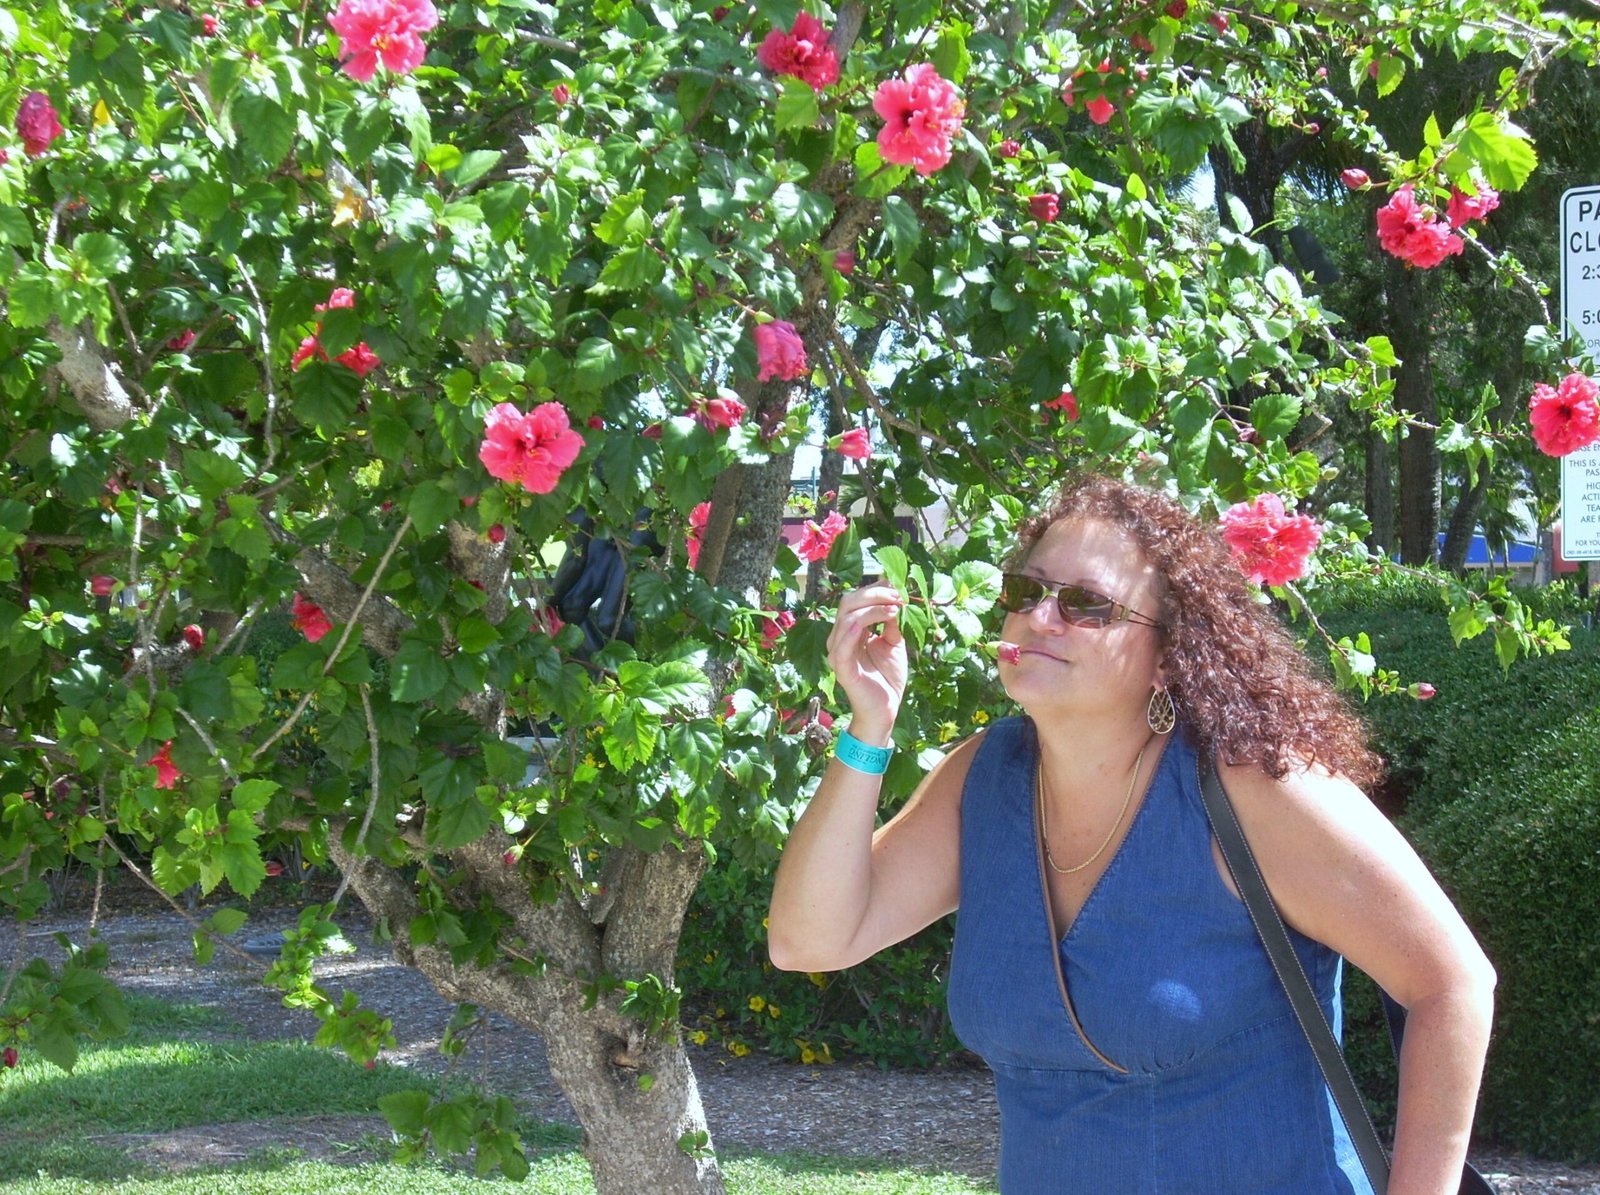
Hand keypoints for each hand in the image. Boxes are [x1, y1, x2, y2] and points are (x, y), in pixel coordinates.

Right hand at [825, 584, 908, 741]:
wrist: (886, 709)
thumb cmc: (887, 677)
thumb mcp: (894, 642)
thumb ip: (891, 621)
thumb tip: (895, 597)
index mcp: (850, 630)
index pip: (855, 600)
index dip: (875, 589)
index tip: (897, 586)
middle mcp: (839, 638)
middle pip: (848, 603)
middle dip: (874, 594)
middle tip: (898, 596)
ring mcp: (838, 653)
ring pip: (846, 619)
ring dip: (872, 609)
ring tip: (894, 609)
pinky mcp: (842, 669)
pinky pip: (842, 646)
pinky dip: (853, 631)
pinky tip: (870, 624)